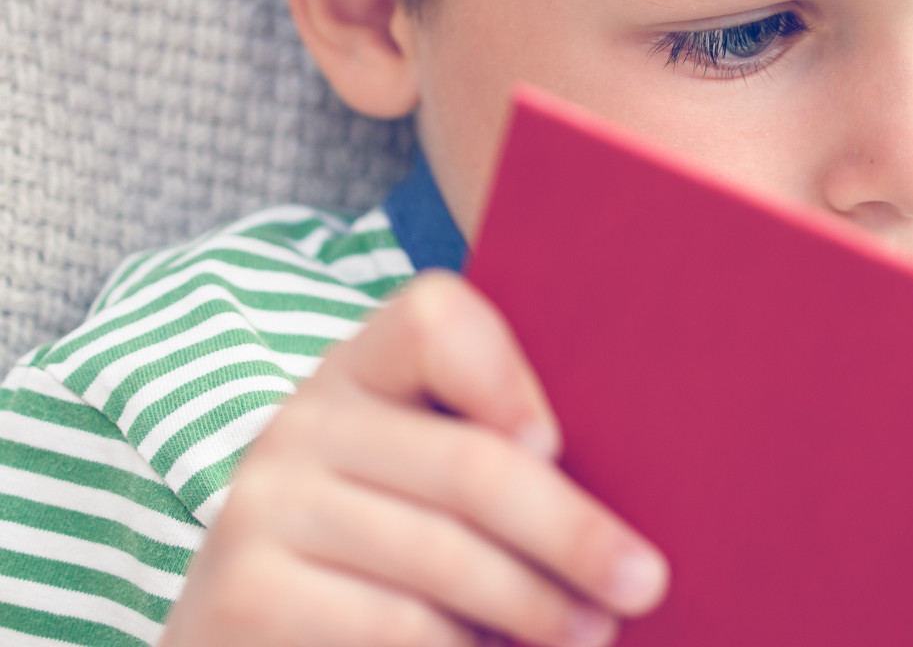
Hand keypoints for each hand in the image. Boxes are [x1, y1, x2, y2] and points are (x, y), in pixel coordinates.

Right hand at [159, 272, 668, 646]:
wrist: (252, 633)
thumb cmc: (387, 550)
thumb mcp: (430, 480)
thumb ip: (498, 454)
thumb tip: (629, 511)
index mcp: (362, 370)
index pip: (434, 318)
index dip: (505, 375)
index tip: (557, 443)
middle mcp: (303, 425)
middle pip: (471, 467)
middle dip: (573, 535)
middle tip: (643, 584)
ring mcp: (263, 509)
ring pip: (445, 560)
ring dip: (537, 607)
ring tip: (591, 633)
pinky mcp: (247, 595)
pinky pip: (398, 627)